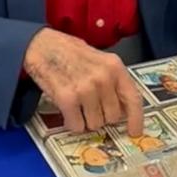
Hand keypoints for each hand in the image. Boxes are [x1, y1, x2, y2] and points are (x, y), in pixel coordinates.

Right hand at [23, 28, 145, 135]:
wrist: (40, 45)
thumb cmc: (68, 51)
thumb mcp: (98, 59)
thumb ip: (112, 80)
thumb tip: (122, 106)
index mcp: (114, 66)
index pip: (133, 98)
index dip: (136, 119)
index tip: (134, 131)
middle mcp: (103, 78)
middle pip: (112, 116)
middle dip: (102, 116)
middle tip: (90, 107)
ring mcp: (86, 89)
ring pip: (95, 124)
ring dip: (86, 120)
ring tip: (77, 105)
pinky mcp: (68, 99)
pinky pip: (77, 125)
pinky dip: (72, 123)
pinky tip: (68, 111)